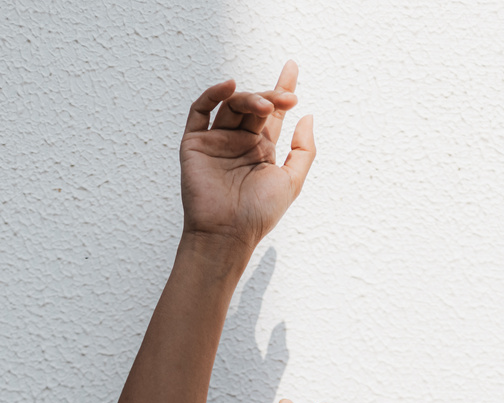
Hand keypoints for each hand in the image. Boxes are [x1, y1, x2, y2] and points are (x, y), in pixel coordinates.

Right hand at [179, 61, 314, 252]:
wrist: (227, 233)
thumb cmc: (259, 214)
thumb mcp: (292, 182)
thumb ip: (304, 150)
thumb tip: (307, 116)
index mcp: (261, 151)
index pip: (273, 114)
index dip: (282, 90)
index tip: (292, 68)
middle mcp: (239, 143)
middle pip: (254, 106)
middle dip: (271, 97)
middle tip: (286, 98)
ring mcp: (216, 142)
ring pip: (232, 105)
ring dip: (250, 98)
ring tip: (265, 106)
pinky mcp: (195, 144)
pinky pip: (200, 111)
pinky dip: (212, 95)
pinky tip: (229, 87)